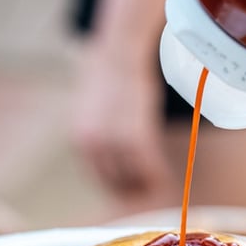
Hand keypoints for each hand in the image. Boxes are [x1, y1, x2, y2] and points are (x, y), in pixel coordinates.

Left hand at [70, 45, 173, 199]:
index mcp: (81, 141)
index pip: (99, 177)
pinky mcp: (136, 136)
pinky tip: (164, 177)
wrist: (119, 52)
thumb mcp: (93, 108)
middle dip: (133, 191)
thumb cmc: (110, 75)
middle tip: (148, 193)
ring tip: (158, 186)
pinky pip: (149, 167)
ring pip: (133, 178)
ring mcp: (114, 142)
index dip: (117, 187)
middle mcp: (93, 146)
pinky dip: (157, 175)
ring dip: (147, 186)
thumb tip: (109, 149)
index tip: (131, 191)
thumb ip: (98, 132)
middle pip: (116, 183)